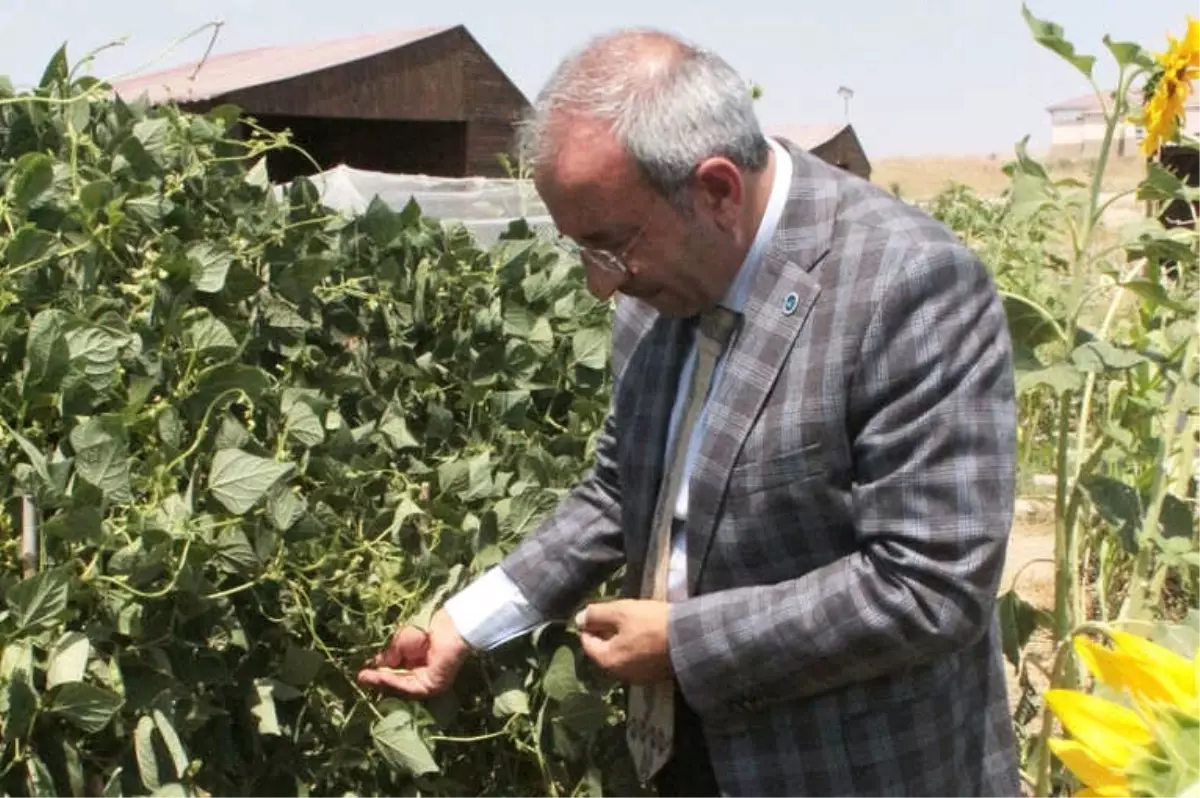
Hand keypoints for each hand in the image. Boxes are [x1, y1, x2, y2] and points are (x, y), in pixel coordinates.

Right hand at [357, 609, 471, 698]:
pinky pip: (410, 687)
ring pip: (400, 686)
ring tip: (367, 678)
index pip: (394, 670)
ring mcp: (427, 681)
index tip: (362, 671)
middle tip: (360, 678)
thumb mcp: (400, 642)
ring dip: (383, 682)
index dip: (379, 671)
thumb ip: (390, 656)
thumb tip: (377, 665)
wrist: (447, 627)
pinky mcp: (432, 686)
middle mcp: (420, 673)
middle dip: (378, 679)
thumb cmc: (425, 629)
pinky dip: (395, 682)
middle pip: (396, 681)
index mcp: (414, 660)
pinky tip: (383, 676)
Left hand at [575, 599, 672, 684]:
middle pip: (604, 652)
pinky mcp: (655, 676)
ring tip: (631, 624)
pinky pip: (637, 661)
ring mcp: (639, 678)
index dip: (589, 625)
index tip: (596, 612)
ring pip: (621, 657)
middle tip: (614, 615)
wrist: (691, 639)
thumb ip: (597, 614)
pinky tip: (646, 636)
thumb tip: (579, 619)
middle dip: (605, 634)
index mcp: (607, 660)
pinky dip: (635, 649)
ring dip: (621, 642)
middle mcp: (620, 674)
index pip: (587, 643)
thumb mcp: (621, 611)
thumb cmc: (652, 623)